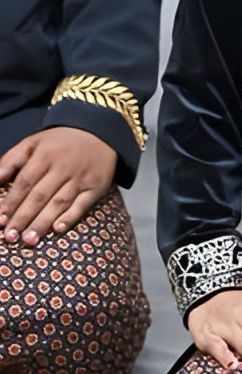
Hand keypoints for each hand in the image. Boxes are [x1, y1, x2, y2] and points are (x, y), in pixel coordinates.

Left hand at [0, 126, 116, 245]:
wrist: (99, 134)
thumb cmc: (59, 143)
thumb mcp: (33, 143)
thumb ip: (10, 161)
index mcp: (45, 154)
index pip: (25, 181)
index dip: (12, 202)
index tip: (0, 219)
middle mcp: (64, 166)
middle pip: (40, 195)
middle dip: (24, 217)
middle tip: (10, 236)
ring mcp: (81, 178)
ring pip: (59, 202)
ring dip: (43, 222)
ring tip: (29, 240)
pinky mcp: (96, 187)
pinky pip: (82, 205)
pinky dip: (70, 217)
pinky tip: (57, 229)